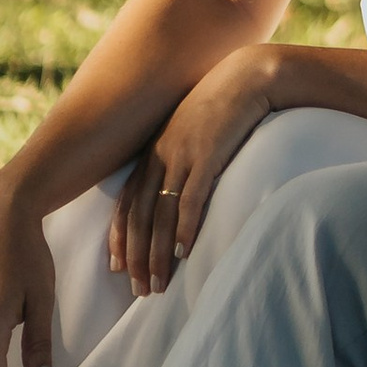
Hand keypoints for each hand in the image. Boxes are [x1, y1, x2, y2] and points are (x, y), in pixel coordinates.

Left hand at [109, 46, 283, 291]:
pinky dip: (184, 227)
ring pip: (159, 214)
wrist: (248, 76)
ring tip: (157, 285)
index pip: (127, 203)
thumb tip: (178, 190)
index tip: (117, 267)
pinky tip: (183, 253)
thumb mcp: (192, 131)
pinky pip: (191, 197)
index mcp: (154, 151)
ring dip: (156, 254)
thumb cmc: (224, 106)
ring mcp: (183, 155)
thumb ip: (180, 158)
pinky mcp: (208, 154)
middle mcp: (161, 155)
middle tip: (138, 291)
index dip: (120, 237)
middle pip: (138, 215)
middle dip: (136, 257)